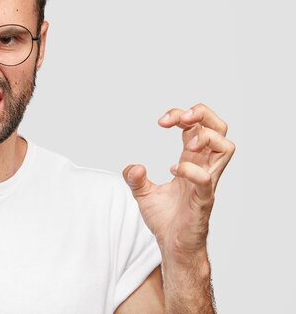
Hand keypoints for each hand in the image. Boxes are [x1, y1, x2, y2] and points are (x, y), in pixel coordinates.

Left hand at [123, 104, 234, 260]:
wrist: (172, 246)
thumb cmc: (166, 220)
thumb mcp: (143, 194)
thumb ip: (134, 178)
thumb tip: (133, 167)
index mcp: (191, 161)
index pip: (197, 126)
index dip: (181, 115)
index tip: (161, 122)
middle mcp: (203, 167)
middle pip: (219, 128)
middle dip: (202, 114)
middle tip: (180, 119)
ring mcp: (207, 182)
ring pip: (226, 147)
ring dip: (205, 136)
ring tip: (186, 143)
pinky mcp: (203, 200)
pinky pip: (206, 179)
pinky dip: (190, 169)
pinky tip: (172, 170)